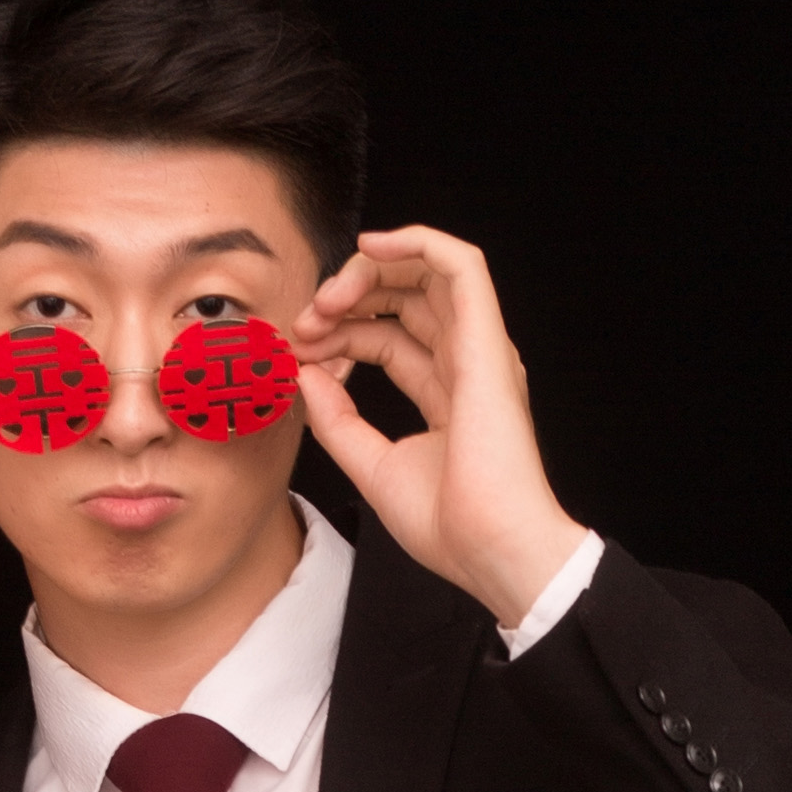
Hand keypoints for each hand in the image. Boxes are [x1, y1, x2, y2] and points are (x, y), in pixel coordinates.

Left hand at [286, 225, 584, 632]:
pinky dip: (417, 242)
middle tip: (305, 321)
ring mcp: (480, 348)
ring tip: (327, 297)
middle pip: (406, 301)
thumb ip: (336, 420)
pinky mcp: (487, 339)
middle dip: (349, 300)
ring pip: (429, 273)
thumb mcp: (372, 465)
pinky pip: (461, 264)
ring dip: (370, 273)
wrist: (491, 549)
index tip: (299, 353)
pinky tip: (371, 246)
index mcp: (447, 393)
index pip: (388, 340)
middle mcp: (467, 363)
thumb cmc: (450, 526)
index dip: (340, 337)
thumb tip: (306, 374)